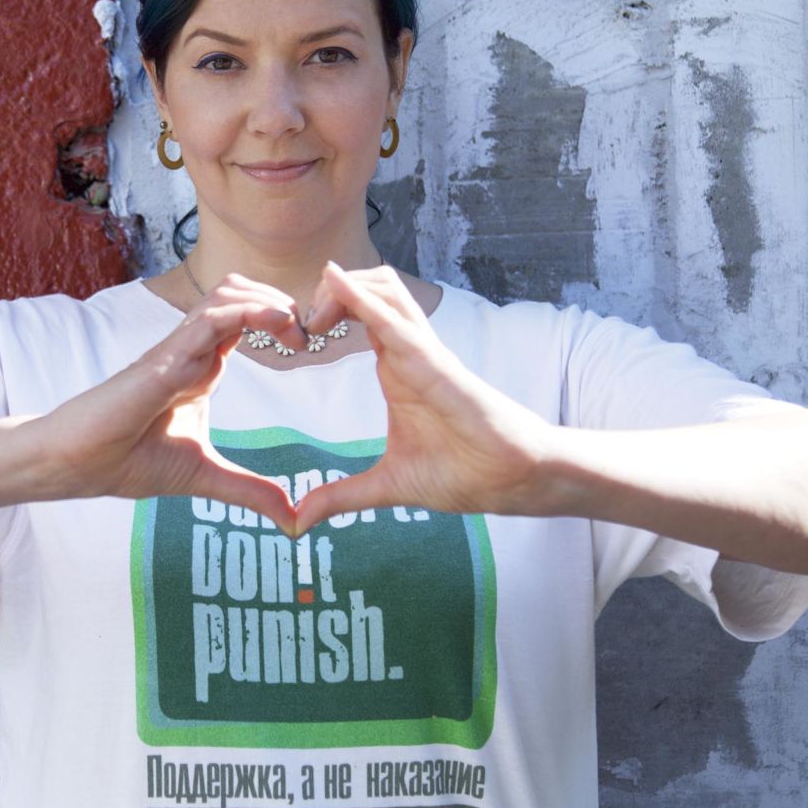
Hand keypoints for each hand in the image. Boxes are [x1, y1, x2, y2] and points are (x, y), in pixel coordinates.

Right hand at [33, 274, 302, 531]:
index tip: (310, 346)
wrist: (78, 465)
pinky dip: (246, 313)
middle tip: (309, 334)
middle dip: (282, 300)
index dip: (282, 320)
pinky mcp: (164, 359)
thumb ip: (249, 492)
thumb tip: (293, 521)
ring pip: (226, 294)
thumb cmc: (127, 461)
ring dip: (267, 300)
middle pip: (241, 292)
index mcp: (202, 366)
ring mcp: (177, 350)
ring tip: (293, 327)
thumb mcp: (205, 477)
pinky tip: (276, 324)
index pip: (246, 319)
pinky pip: (208, 320)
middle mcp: (191, 350)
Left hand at [293, 262, 557, 530]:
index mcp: (397, 367)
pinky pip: (402, 328)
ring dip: (347, 288)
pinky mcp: (441, 369)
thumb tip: (299, 521)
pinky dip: (369, 305)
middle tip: (300, 324)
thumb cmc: (465, 471)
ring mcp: (428, 355)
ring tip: (317, 310)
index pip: (360, 314)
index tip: (294, 334)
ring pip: (389, 291)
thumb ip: (342, 497)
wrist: (514, 482)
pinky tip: (341, 288)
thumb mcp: (388, 485)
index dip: (327, 308)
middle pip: (373, 286)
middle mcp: (411, 351)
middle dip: (332, 289)